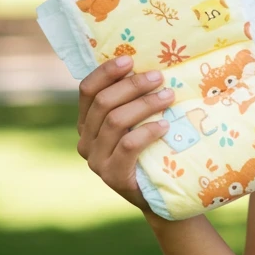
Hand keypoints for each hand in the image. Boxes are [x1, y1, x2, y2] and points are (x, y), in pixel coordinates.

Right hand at [76, 56, 172, 216]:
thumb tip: (151, 66)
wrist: (157, 195)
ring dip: (144, 104)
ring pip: (115, 121)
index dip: (106, 72)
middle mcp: (85, 140)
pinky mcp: (112, 176)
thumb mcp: (137, 123)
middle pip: (103, 103)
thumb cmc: (150, 151)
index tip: (130, 60)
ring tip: (169, 96)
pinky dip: (147, 131)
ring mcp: (96, 160)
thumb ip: (132, 102)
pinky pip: (128, 146)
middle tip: (159, 77)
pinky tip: (165, 125)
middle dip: (132, 86)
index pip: (87, 90)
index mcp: (86, 123)